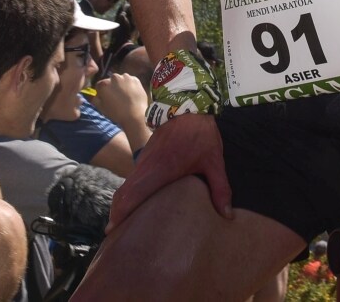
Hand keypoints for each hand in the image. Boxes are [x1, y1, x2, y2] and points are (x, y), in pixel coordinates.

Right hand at [94, 73, 148, 124]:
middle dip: (112, 87)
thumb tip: (95, 95)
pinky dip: (130, 85)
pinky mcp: (136, 79)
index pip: (99, 85)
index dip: (102, 92)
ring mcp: (126, 77)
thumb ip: (95, 99)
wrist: (134, 115)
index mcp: (104, 84)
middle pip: (111, 81)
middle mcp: (114, 77)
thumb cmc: (115, 113)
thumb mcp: (100, 108)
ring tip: (125, 96)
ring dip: (121, 85)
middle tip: (116, 98)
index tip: (106, 99)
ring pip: (121, 80)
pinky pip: (130, 81)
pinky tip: (131, 94)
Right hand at [106, 113, 231, 232]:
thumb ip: (220, 188)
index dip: (119, 215)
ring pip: (126, 186)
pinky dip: (130, 192)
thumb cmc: (200, 134)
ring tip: (128, 225)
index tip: (112, 232)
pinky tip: (140, 202)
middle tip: (118, 237)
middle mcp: (144, 167)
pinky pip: (133, 178)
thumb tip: (227, 215)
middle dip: (118, 214)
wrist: (188, 103)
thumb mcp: (213, 161)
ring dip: (123, 203)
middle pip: (122, 195)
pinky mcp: (146, 155)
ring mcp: (143, 160)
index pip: (130, 196)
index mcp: (157, 172)